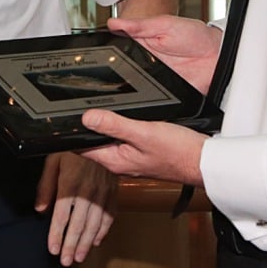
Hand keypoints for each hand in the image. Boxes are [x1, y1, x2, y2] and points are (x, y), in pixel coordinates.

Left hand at [36, 151, 114, 265]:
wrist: (101, 134)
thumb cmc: (74, 145)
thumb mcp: (53, 160)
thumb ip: (46, 186)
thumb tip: (40, 208)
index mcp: (69, 183)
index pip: (61, 216)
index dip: (57, 235)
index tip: (53, 249)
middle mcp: (87, 190)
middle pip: (78, 224)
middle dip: (71, 245)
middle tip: (66, 261)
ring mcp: (102, 192)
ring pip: (94, 223)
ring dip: (86, 242)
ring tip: (79, 256)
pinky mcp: (113, 190)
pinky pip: (110, 214)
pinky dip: (104, 230)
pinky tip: (96, 240)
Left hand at [79, 111, 205, 184]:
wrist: (204, 162)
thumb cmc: (179, 153)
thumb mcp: (143, 133)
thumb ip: (114, 125)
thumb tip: (87, 118)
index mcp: (114, 160)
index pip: (81, 147)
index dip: (70, 132)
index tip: (62, 117)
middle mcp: (120, 161)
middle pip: (93, 142)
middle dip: (86, 126)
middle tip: (79, 105)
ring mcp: (131, 157)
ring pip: (109, 139)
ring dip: (104, 125)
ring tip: (100, 108)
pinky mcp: (143, 152)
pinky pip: (124, 138)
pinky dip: (121, 127)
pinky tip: (126, 117)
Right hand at [108, 14, 222, 93]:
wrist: (217, 56)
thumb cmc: (195, 35)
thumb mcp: (164, 25)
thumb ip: (139, 25)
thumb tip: (114, 23)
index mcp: (141, 44)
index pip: (117, 49)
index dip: (107, 53)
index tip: (97, 54)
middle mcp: (144, 62)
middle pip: (121, 70)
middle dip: (113, 73)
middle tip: (112, 71)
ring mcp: (152, 78)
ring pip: (132, 86)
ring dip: (127, 86)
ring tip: (124, 83)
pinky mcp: (162, 93)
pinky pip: (148, 98)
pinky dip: (143, 99)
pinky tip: (140, 95)